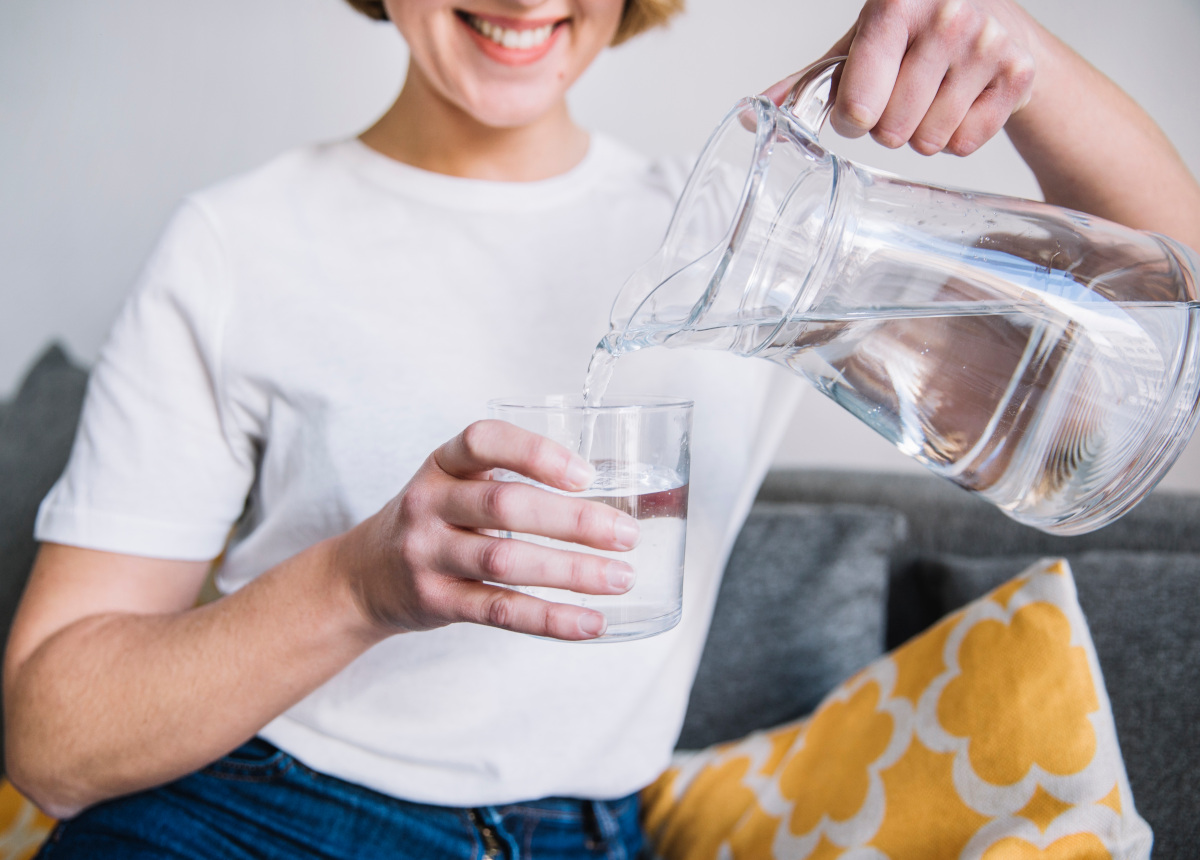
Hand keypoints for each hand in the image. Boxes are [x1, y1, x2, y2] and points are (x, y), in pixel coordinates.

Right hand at [333, 420, 638, 640]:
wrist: (362, 577)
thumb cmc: (433, 522)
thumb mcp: (455, 485)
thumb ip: (515, 480)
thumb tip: (614, 480)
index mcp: (442, 464)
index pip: (483, 441)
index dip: (536, 453)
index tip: (586, 474)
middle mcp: (429, 503)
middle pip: (505, 506)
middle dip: (574, 521)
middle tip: (626, 534)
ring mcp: (427, 554)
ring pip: (505, 562)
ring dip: (571, 572)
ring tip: (621, 577)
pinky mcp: (435, 601)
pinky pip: (499, 610)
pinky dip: (550, 619)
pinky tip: (590, 622)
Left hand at [767, 0, 1041, 156]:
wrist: (995, 18)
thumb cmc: (915, 29)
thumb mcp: (861, 42)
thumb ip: (811, 81)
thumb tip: (755, 112)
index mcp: (896, 4)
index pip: (859, 104)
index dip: (852, 117)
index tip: (858, 106)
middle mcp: (947, 17)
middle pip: (892, 131)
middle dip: (888, 126)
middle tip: (899, 95)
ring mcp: (987, 45)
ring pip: (928, 141)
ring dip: (921, 132)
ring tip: (930, 96)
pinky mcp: (1017, 75)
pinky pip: (965, 144)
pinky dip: (956, 135)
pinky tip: (959, 101)